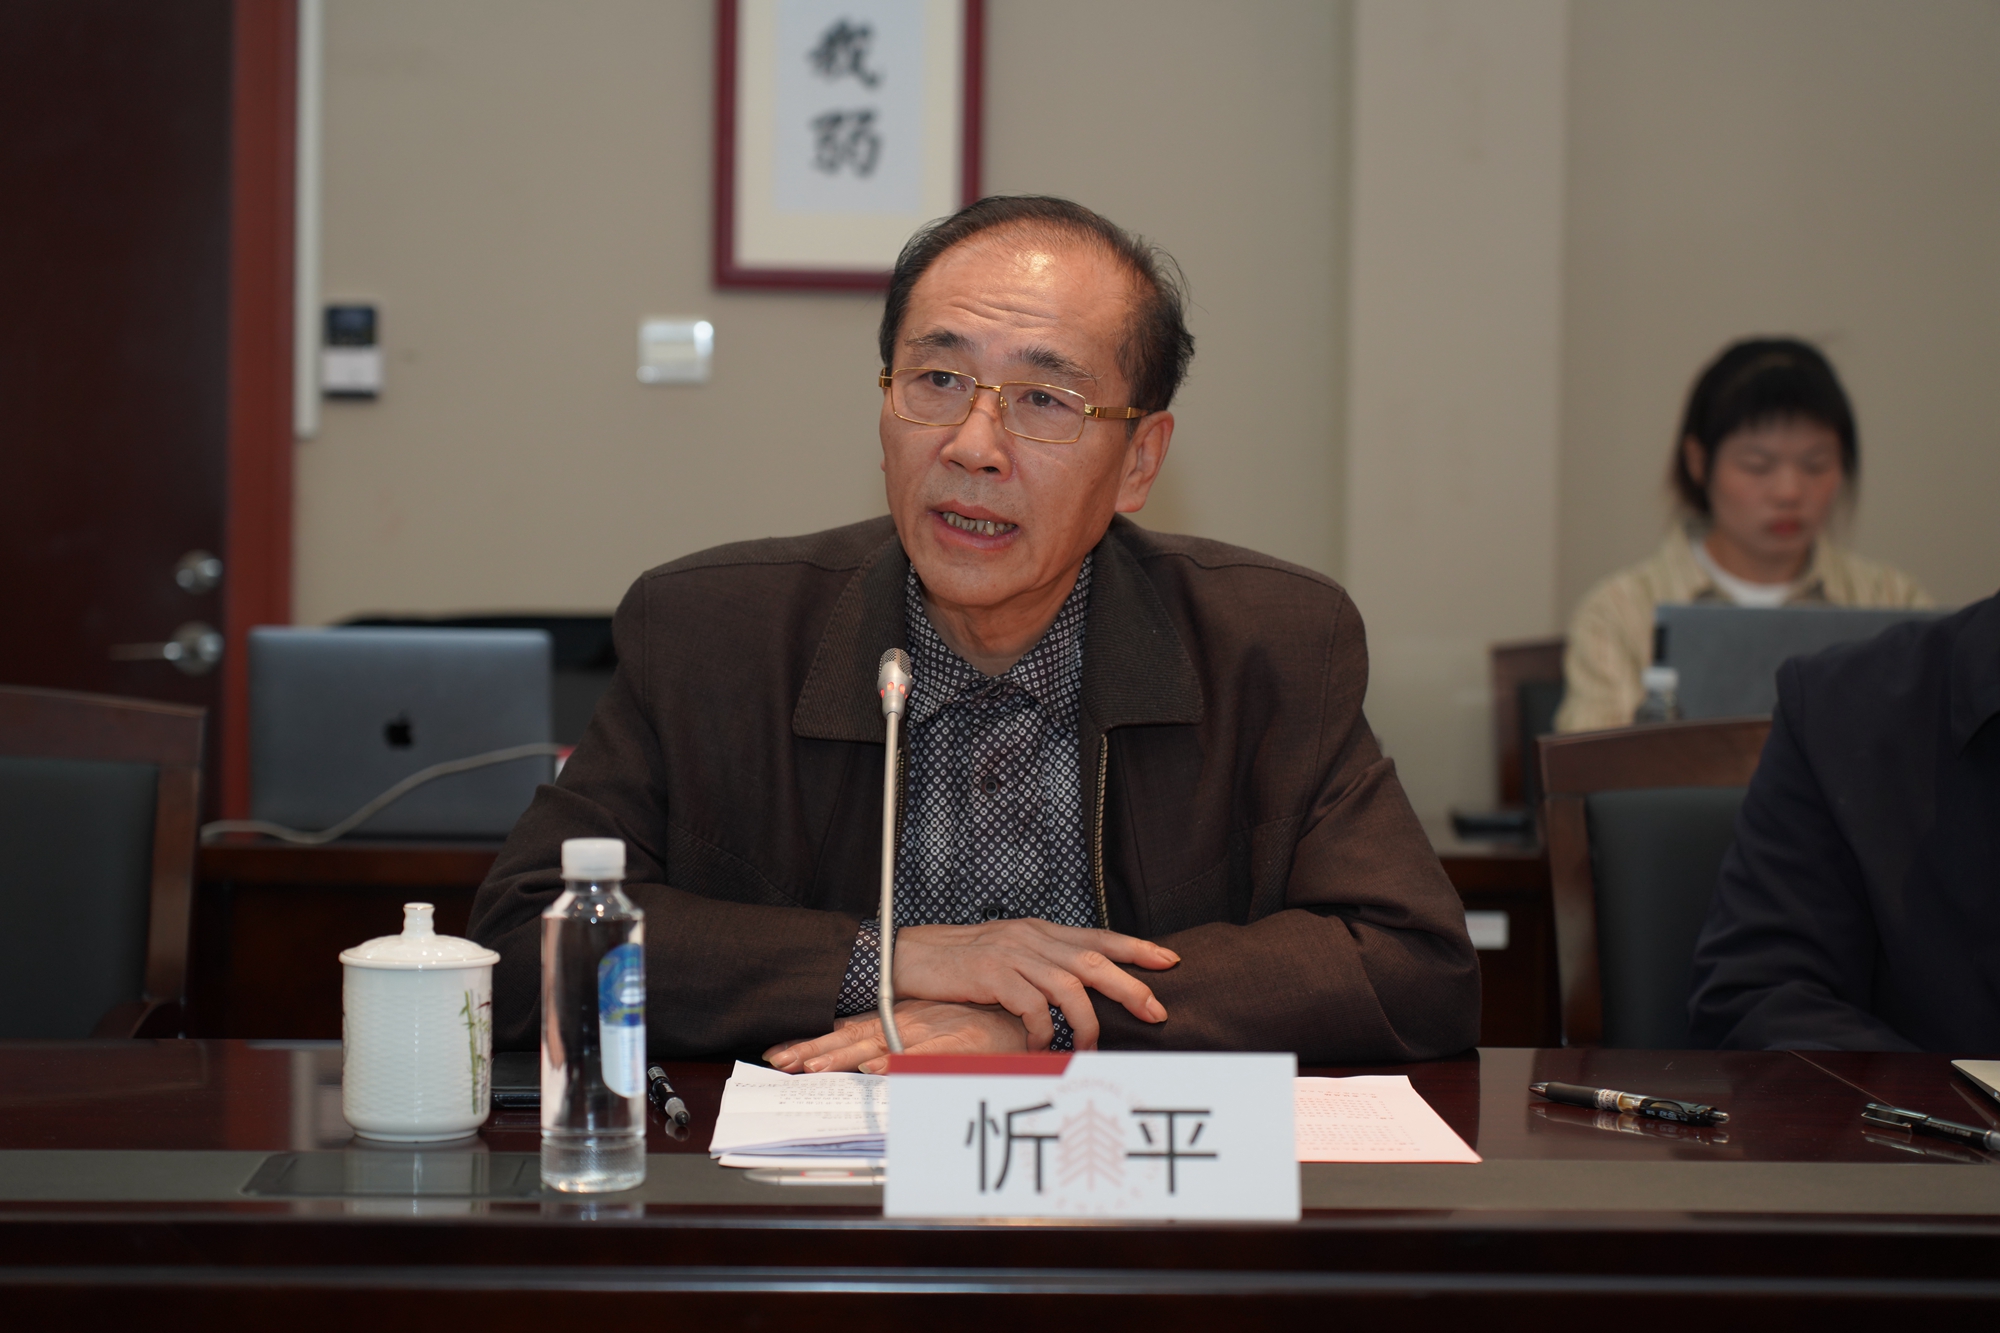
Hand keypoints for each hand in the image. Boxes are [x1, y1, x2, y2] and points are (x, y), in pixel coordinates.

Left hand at [764, 1001, 1027, 1073]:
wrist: (1021, 1016)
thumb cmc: (972, 1023)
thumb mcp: (925, 1027)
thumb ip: (892, 1042)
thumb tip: (856, 1061)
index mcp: (897, 1020)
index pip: (846, 1030)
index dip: (811, 1042)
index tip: (779, 1054)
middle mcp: (908, 1023)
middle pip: (853, 1037)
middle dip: (815, 1050)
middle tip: (783, 1061)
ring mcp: (931, 1031)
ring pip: (880, 1044)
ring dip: (846, 1055)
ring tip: (815, 1066)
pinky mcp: (958, 1041)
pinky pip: (924, 1054)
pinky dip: (901, 1061)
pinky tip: (879, 1069)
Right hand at [890, 919, 1178, 1051]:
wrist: (907, 955)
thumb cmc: (958, 964)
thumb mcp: (1006, 955)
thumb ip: (1039, 965)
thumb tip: (1076, 990)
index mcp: (1039, 931)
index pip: (1097, 936)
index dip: (1135, 947)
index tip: (1169, 960)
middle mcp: (1031, 937)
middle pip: (1094, 959)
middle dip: (1131, 986)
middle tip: (1156, 1011)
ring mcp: (1012, 953)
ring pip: (1069, 984)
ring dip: (1086, 1020)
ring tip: (1089, 1047)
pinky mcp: (991, 973)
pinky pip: (1031, 1005)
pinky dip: (1041, 1030)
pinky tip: (1038, 1046)